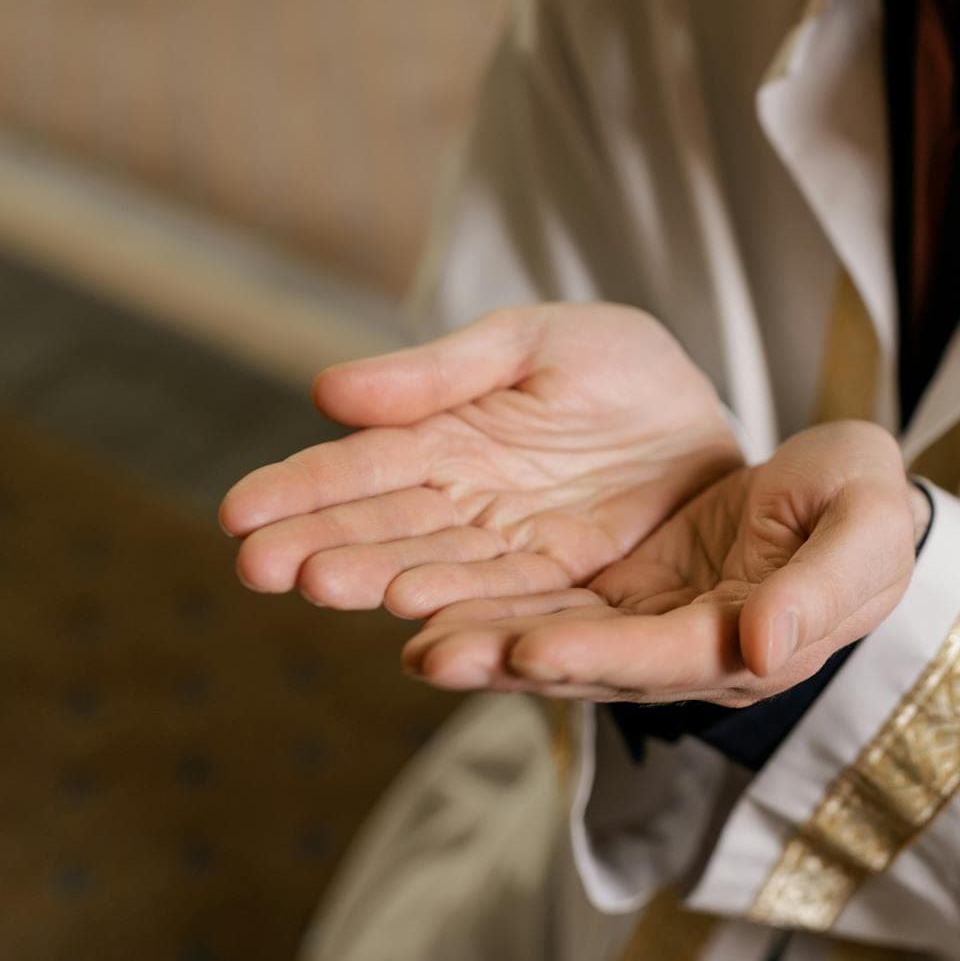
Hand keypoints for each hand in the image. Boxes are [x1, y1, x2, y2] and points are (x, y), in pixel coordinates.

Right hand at [220, 304, 743, 617]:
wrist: (712, 417)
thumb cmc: (619, 372)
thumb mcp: (535, 345)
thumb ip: (441, 374)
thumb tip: (326, 392)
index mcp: (446, 438)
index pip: (361, 467)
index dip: (300, 487)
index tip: (238, 509)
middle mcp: (468, 503)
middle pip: (384, 527)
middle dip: (322, 543)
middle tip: (262, 564)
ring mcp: (517, 548)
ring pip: (438, 569)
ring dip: (381, 579)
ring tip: (328, 584)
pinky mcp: (575, 582)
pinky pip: (518, 599)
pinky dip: (469, 612)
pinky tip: (419, 622)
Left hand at [400, 422, 928, 705]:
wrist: (847, 487)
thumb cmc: (867, 501)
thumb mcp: (867, 527)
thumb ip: (824, 586)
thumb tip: (760, 646)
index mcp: (757, 646)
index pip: (665, 659)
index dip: (597, 656)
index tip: (528, 649)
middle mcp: (691, 655)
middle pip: (589, 663)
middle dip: (507, 658)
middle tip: (426, 651)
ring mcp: (652, 630)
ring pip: (554, 638)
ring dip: (481, 635)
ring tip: (404, 628)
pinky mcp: (624, 598)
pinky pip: (547, 602)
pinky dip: (491, 599)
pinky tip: (425, 591)